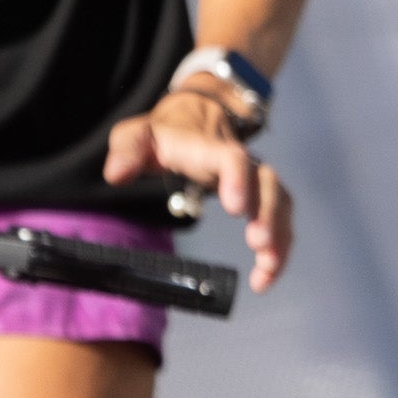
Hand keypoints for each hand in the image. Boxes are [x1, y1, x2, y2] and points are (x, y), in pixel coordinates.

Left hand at [102, 85, 292, 291]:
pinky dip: (279, 250)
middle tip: (259, 245)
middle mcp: (243, 165)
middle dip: (268, 215)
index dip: (238, 180)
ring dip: (280, 239)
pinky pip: (280, 222)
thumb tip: (116, 175)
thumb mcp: (137, 133)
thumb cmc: (164, 135)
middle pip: (268, 185)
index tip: (235, 209)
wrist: (196, 119)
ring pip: (281, 206)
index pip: (233, 159)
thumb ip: (126, 149)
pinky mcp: (261, 199)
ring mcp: (256, 182)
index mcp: (211, 149)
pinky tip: (264, 278)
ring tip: (265, 273)